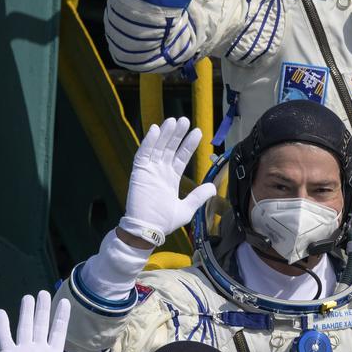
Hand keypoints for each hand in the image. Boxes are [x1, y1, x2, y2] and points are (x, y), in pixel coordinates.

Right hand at [119, 116, 214, 247]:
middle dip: (177, 134)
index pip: (181, 157)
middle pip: (169, 148)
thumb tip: (213, 187)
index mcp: (171, 178)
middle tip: (185, 120)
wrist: (147, 231)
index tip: (198, 133)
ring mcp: (149, 171)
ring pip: (157, 147)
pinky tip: (155, 129)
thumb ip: (198, 196)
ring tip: (174, 121)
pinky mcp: (139, 172)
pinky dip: (148, 142)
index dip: (189, 145)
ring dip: (165, 134)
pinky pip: (143, 154)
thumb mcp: (186, 209)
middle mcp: (160, 172)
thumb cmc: (164, 222)